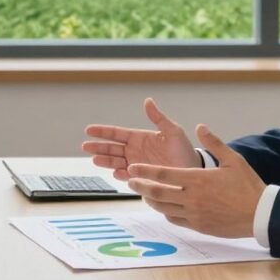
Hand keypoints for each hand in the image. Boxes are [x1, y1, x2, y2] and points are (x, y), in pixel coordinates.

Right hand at [82, 98, 199, 180]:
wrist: (193, 171)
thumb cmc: (184, 150)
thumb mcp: (173, 131)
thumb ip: (159, 118)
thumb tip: (148, 100)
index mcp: (140, 138)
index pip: (117, 133)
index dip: (103, 132)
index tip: (89, 130)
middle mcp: (135, 151)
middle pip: (112, 148)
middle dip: (98, 147)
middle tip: (85, 146)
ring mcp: (136, 165)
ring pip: (115, 162)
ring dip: (105, 161)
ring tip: (95, 160)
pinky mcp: (141, 179)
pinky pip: (127, 176)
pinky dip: (120, 175)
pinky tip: (115, 172)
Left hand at [127, 124, 265, 238]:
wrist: (261, 214)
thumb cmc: (248, 186)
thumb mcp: (233, 159)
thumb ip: (214, 142)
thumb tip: (200, 126)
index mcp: (198, 179)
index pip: (164, 174)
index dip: (146, 171)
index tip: (133, 168)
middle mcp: (193, 198)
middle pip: (158, 193)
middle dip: (141, 186)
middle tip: (130, 181)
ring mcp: (195, 214)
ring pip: (164, 208)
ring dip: (151, 201)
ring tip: (144, 194)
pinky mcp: (199, 226)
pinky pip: (176, 219)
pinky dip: (166, 212)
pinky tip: (164, 207)